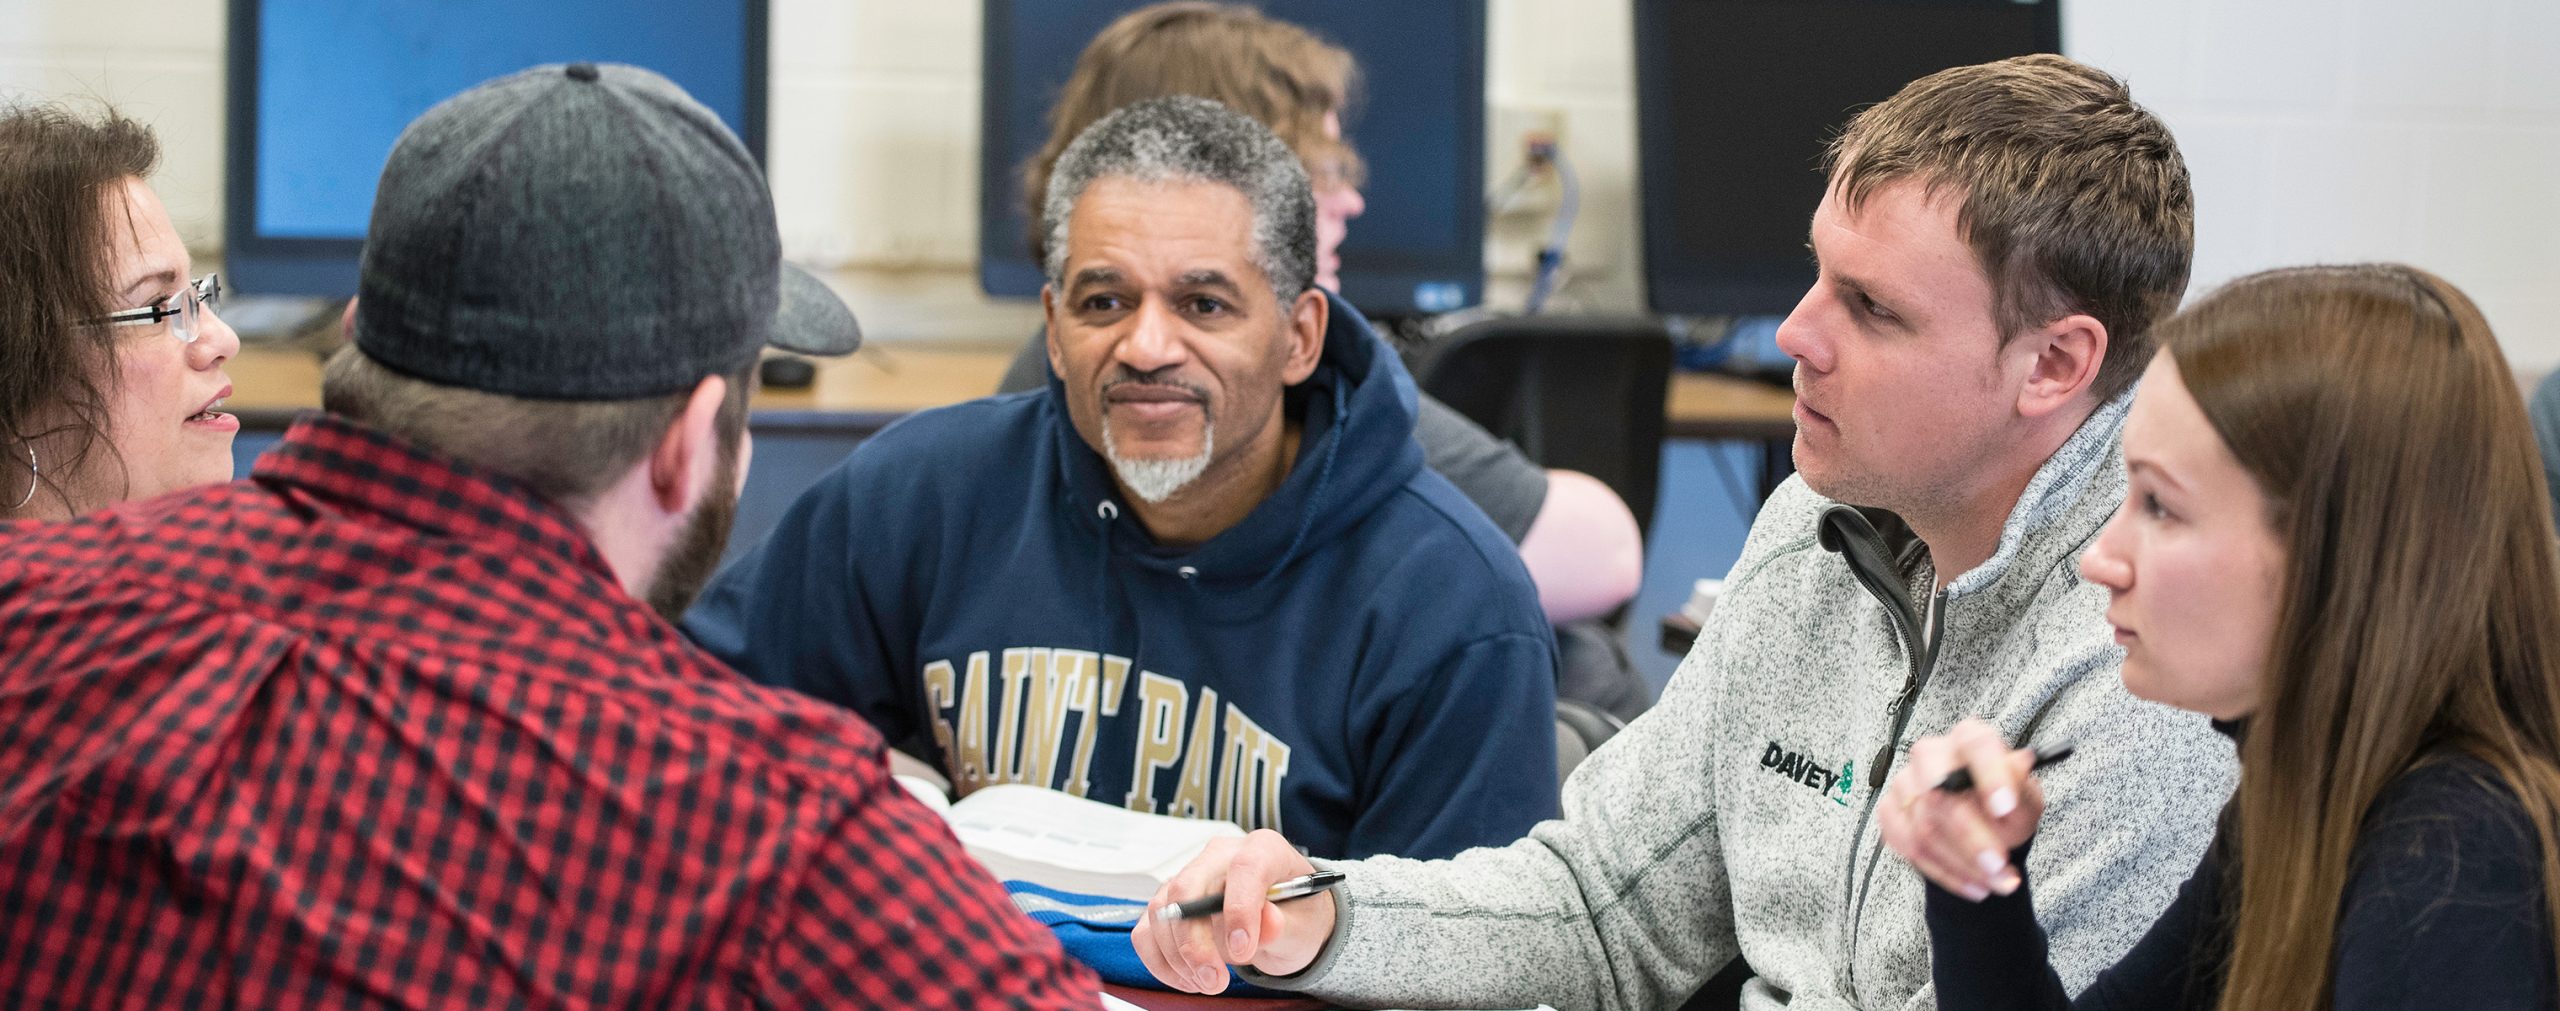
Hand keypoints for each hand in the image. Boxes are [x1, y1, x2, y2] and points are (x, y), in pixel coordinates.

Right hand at [1131, 830, 1335, 993]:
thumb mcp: (1301, 925)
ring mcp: (1190, 875)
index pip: (1245, 867)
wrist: (1284, 923)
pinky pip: (1147, 930)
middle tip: (1215, 981)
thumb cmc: (1294, 917)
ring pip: (1162, 910)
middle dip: (1196, 943)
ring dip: (1178, 957)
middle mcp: (1221, 855)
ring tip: (1209, 983)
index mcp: (1262, 848)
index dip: (1240, 909)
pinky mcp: (1169, 903)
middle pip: (1189, 889)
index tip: (1243, 950)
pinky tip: (1187, 979)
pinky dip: (1161, 961)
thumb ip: (1284, 924)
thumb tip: (1269, 922)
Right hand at [1877, 718, 2046, 900]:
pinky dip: (1943, 872)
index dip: (1989, 775)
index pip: (1975, 744)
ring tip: (1995, 883)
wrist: (1983, 832)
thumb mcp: (2026, 799)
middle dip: (1971, 837)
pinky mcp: (1889, 812)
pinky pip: (1909, 847)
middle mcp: (1932, 755)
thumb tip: (2018, 765)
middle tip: (1998, 865)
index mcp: (1968, 739)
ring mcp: (1905, 783)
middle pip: (1938, 792)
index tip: (2005, 808)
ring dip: (1962, 864)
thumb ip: (2022, 787)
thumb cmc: (2004, 808)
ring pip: (1924, 828)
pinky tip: (1971, 884)